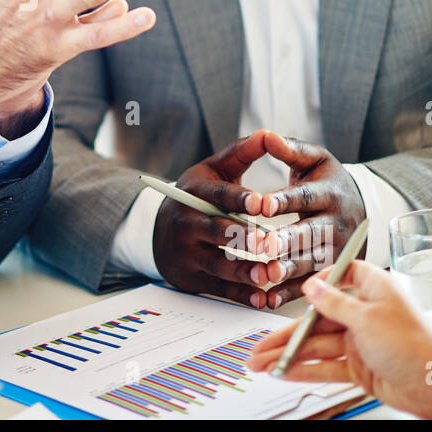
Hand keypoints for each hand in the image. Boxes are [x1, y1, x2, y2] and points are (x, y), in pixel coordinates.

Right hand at [152, 132, 276, 306]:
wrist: (162, 231)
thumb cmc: (199, 196)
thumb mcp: (215, 170)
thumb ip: (242, 153)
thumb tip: (267, 133)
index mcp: (193, 192)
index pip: (217, 195)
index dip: (239, 199)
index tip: (262, 204)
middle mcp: (186, 222)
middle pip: (216, 231)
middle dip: (242, 238)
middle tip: (267, 242)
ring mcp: (186, 252)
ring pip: (218, 262)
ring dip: (245, 270)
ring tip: (269, 274)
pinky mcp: (192, 277)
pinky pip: (218, 287)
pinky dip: (241, 294)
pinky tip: (262, 298)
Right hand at [247, 261, 431, 418]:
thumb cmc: (416, 345)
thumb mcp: (367, 317)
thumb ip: (334, 304)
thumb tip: (312, 288)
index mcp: (372, 290)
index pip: (341, 276)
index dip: (319, 283)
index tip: (300, 289)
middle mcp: (364, 314)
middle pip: (317, 320)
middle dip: (287, 334)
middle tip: (260, 344)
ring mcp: (361, 343)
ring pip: (317, 347)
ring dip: (290, 355)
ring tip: (262, 363)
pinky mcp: (361, 368)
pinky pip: (326, 367)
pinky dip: (305, 370)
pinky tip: (285, 373)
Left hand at [254, 132, 366, 306]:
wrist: (359, 206)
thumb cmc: (326, 180)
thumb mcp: (314, 160)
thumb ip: (290, 149)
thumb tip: (267, 135)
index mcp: (330, 193)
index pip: (306, 197)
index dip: (284, 201)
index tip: (261, 205)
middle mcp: (336, 223)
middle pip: (311, 233)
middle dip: (286, 240)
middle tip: (262, 246)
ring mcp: (337, 249)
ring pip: (312, 261)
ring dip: (289, 270)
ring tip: (266, 273)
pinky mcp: (332, 269)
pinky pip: (312, 283)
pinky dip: (290, 293)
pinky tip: (268, 297)